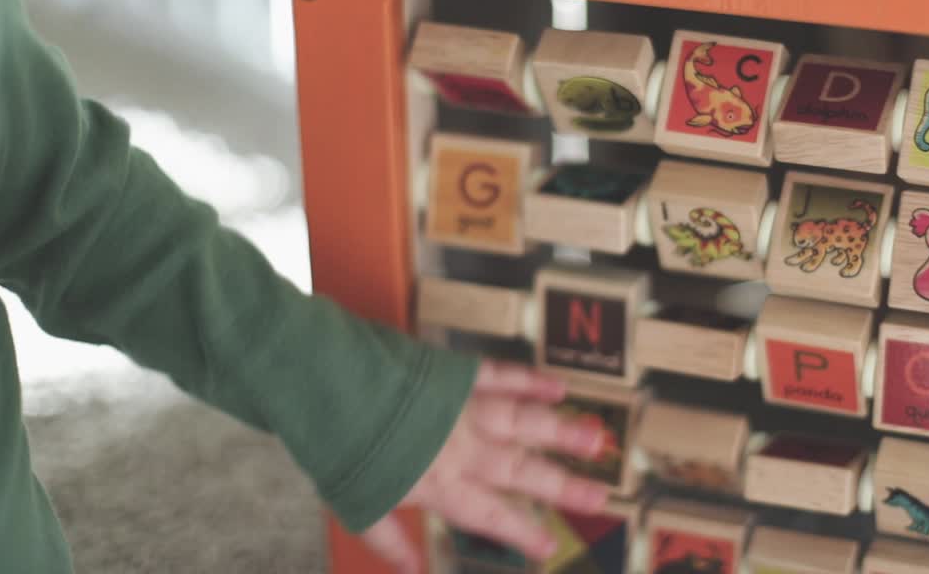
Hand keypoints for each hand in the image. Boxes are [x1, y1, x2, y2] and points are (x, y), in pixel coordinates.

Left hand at [359, 361, 609, 572]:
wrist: (328, 388)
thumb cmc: (339, 449)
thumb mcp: (357, 505)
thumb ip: (389, 540)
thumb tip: (411, 571)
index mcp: (440, 485)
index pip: (490, 515)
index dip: (521, 533)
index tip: (549, 548)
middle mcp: (462, 450)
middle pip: (521, 471)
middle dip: (563, 487)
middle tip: (600, 496)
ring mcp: (463, 409)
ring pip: (522, 423)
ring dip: (560, 432)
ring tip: (596, 439)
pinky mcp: (456, 374)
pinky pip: (500, 376)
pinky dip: (529, 379)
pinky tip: (557, 386)